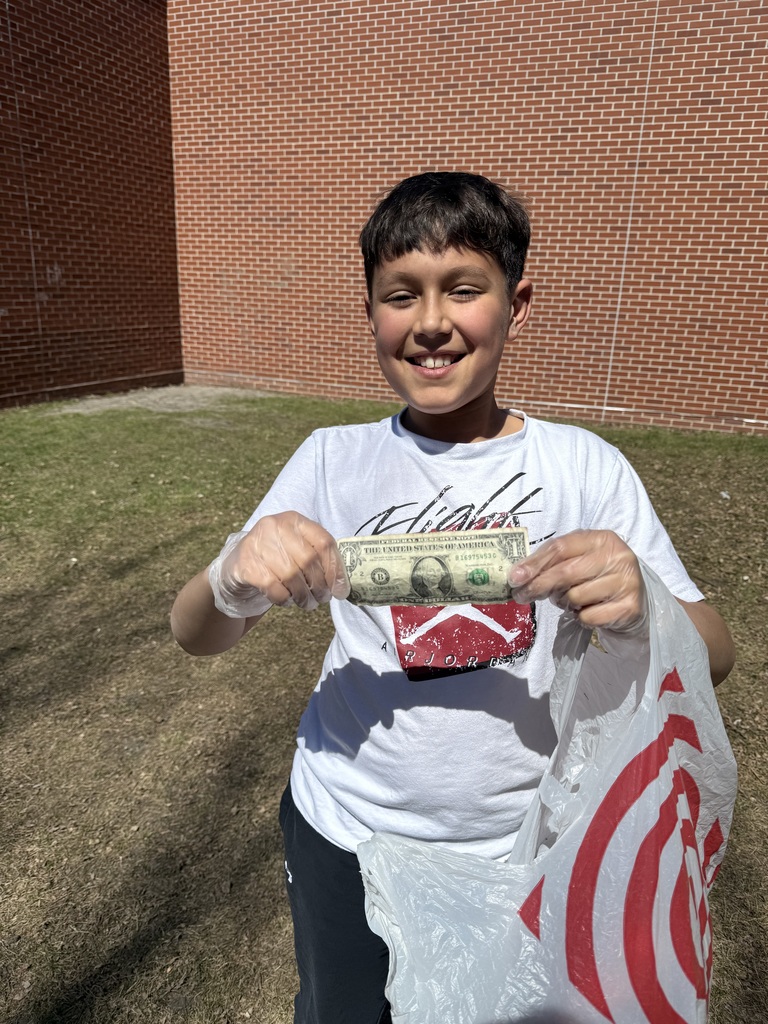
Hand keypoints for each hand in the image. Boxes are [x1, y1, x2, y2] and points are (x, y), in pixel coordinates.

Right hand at [209, 512, 349, 617]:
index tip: (340, 590)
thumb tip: (343, 587)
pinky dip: (285, 599)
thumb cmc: (276, 559)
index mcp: (294, 520)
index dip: (336, 569)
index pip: (324, 542)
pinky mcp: (245, 565)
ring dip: (304, 596)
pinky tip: (286, 601)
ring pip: (292, 576)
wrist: (236, 565)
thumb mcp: (297, 549)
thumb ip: (319, 560)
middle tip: (322, 599)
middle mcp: (275, 526)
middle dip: (320, 586)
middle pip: (309, 560)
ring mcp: (257, 544)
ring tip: (306, 603)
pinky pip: (273, 588)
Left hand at [508, 529, 647, 636]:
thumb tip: (519, 575)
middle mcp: (617, 556)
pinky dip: (582, 617)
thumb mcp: (579, 561)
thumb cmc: (599, 578)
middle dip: (539, 585)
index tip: (515, 577)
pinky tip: (590, 611)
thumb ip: (554, 563)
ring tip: (573, 601)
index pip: (560, 547)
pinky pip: (589, 616)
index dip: (534, 563)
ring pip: (576, 596)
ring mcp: (626, 581)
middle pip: (566, 572)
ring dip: (565, 603)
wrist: (637, 601)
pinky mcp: (629, 606)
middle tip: (522, 595)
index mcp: (601, 539)